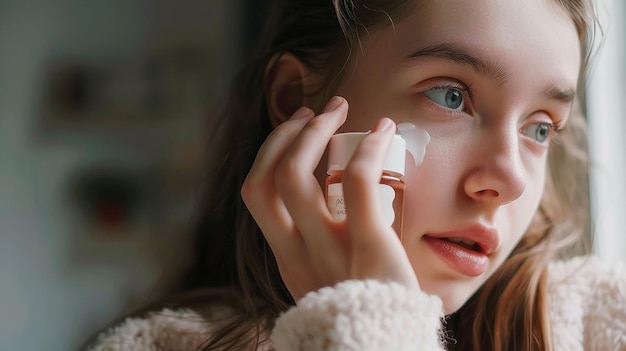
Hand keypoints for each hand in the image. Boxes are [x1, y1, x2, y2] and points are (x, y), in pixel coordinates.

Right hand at [241, 96, 419, 301]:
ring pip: (295, 176)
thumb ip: (322, 249)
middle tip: (315, 112)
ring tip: (338, 111)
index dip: (269, 154)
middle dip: (286, 135)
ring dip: (315, 132)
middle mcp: (297, 255)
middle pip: (266, 180)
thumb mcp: (331, 283)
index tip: (295, 134)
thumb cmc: (371, 314)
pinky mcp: (368, 247)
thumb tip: (338, 202)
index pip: (256, 196)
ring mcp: (328, 252)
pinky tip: (384, 130)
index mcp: (287, 260)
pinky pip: (357, 183)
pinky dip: (369, 148)